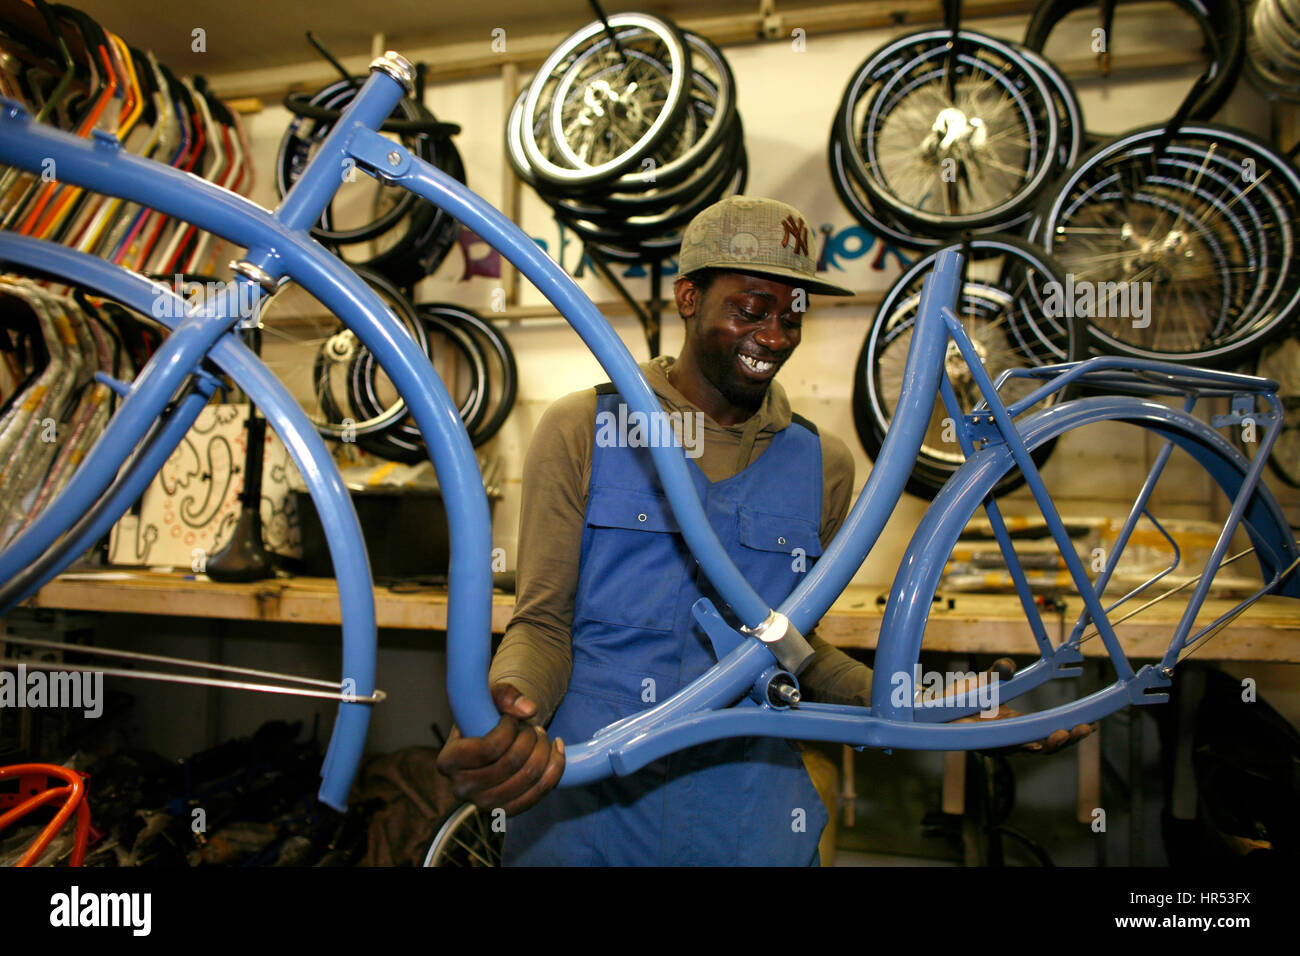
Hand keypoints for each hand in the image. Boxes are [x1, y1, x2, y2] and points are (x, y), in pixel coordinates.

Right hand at [435, 683, 565, 815]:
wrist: (492, 739)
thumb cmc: (486, 715)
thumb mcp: (490, 696)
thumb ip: (506, 695)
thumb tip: (529, 710)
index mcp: (448, 761)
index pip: (488, 749)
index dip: (508, 730)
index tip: (512, 719)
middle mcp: (461, 788)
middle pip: (511, 764)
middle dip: (529, 738)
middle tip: (532, 727)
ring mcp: (483, 804)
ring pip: (528, 778)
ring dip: (543, 750)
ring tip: (541, 736)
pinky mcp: (506, 811)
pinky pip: (539, 794)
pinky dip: (554, 770)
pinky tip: (557, 749)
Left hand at [949, 658, 1095, 754]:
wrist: (933, 708)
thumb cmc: (961, 697)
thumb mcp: (987, 680)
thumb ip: (1001, 671)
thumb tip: (1009, 665)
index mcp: (1017, 725)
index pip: (1051, 732)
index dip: (1072, 730)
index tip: (1091, 723)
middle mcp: (1011, 739)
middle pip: (1047, 745)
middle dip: (1068, 738)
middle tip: (1084, 729)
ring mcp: (999, 744)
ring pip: (1031, 751)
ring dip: (1051, 743)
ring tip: (1065, 733)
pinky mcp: (986, 745)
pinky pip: (1007, 749)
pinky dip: (1024, 747)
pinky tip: (1037, 743)